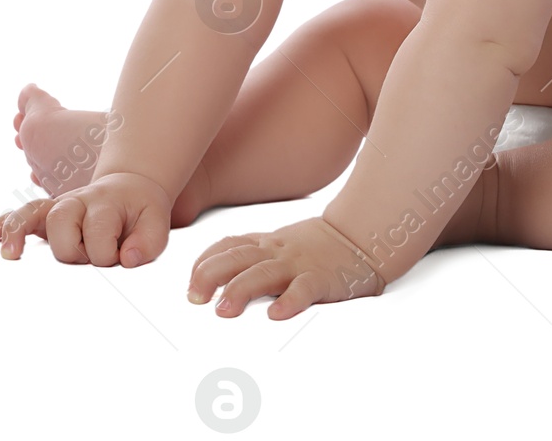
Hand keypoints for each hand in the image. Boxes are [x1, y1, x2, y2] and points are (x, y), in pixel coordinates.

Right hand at [0, 172, 172, 266]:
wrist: (131, 187)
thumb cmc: (142, 211)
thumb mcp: (157, 223)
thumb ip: (148, 242)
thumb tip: (127, 259)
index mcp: (105, 202)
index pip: (98, 236)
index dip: (109, 254)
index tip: (122, 257)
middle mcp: (77, 200)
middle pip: (60, 226)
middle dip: (74, 250)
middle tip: (93, 256)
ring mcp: (58, 206)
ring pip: (31, 214)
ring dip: (17, 231)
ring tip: (9, 254)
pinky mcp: (45, 215)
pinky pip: (19, 216)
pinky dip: (2, 225)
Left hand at [186, 215, 384, 318]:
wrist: (361, 237)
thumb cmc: (316, 247)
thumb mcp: (280, 244)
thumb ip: (252, 256)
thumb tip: (213, 280)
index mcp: (266, 243)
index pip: (227, 246)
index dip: (204, 262)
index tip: (190, 283)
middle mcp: (277, 252)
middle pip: (237, 257)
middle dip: (210, 275)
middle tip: (194, 298)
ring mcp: (298, 265)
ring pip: (264, 273)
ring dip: (240, 290)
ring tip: (223, 310)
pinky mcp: (321, 279)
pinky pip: (303, 289)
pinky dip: (289, 302)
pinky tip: (276, 315)